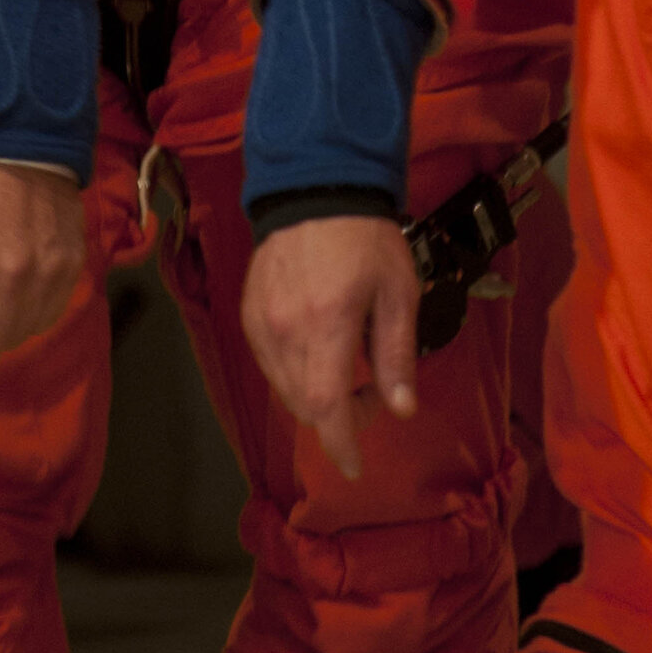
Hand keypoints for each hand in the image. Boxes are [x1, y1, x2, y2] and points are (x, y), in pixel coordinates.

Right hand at [241, 216, 418, 480]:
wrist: (317, 186)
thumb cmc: (367, 238)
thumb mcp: (398, 291)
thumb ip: (396, 353)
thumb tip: (402, 409)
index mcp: (327, 325)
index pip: (325, 406)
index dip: (340, 444)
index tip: (355, 466)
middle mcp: (285, 330)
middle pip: (304, 405)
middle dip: (338, 417)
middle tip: (371, 392)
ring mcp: (262, 322)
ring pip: (284, 388)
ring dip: (315, 398)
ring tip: (346, 370)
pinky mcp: (249, 312)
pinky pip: (270, 363)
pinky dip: (293, 374)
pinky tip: (317, 353)